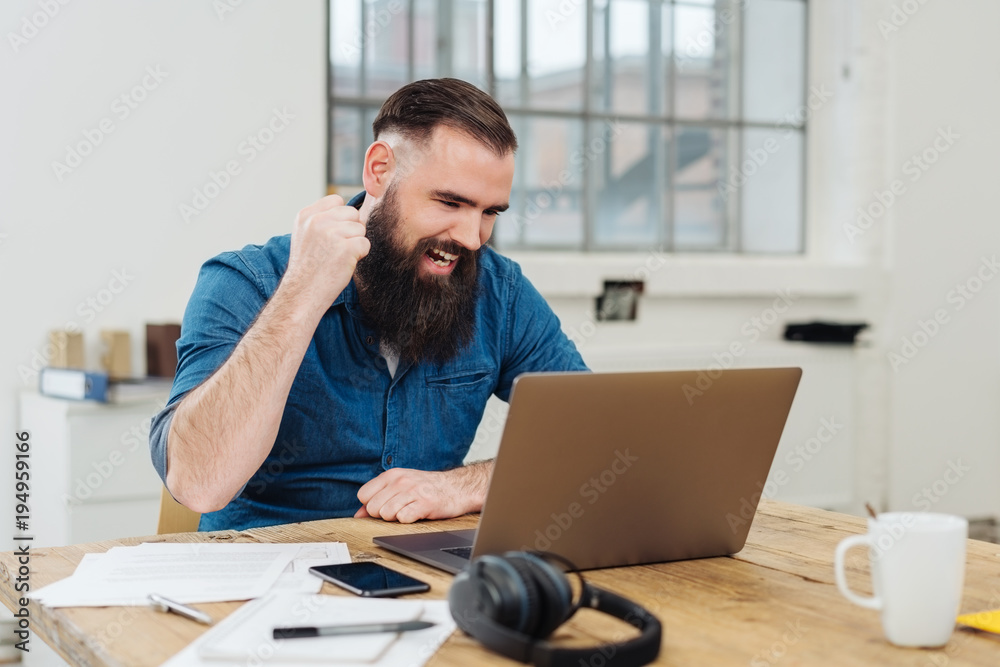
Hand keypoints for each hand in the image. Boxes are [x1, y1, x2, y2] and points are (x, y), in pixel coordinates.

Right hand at [282, 194, 369, 308]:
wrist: (302, 293)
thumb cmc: (308, 268)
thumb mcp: (306, 235)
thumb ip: (322, 219)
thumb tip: (352, 211)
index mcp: (306, 215)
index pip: (336, 200)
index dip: (341, 217)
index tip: (333, 235)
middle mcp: (317, 220)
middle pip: (352, 213)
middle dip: (351, 231)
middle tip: (336, 249)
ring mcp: (331, 233)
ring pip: (360, 228)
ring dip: (355, 244)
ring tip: (338, 258)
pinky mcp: (345, 248)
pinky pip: (365, 244)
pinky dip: (360, 255)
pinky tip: (344, 264)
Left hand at [354, 463, 491, 522]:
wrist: (456, 487)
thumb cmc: (426, 488)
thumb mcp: (400, 486)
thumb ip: (378, 497)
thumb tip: (358, 514)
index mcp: (392, 475)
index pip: (363, 495)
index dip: (371, 505)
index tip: (384, 505)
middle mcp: (401, 481)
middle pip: (373, 508)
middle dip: (383, 514)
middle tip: (399, 509)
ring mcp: (413, 492)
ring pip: (386, 514)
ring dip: (396, 518)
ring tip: (409, 510)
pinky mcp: (425, 504)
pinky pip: (403, 518)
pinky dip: (408, 520)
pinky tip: (417, 514)